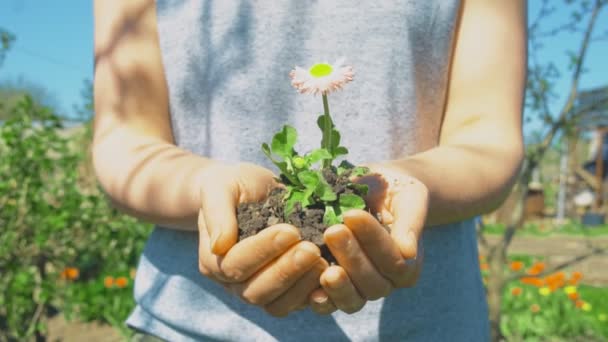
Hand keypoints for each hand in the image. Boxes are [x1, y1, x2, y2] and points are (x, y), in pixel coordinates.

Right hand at [197, 162, 326, 316]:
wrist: (248, 191)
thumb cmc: (233, 186)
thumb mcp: (219, 187)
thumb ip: (218, 213)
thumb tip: (219, 246)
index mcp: (213, 260)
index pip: (236, 265)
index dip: (263, 251)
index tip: (291, 230)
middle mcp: (232, 283)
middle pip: (256, 292)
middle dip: (286, 271)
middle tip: (312, 249)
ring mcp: (258, 290)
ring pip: (277, 305)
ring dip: (302, 285)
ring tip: (324, 261)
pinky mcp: (284, 292)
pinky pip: (297, 303)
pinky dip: (315, 293)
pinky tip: (333, 274)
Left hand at [308, 165, 427, 314]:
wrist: (370, 188)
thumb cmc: (392, 190)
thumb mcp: (408, 196)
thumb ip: (410, 221)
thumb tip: (408, 252)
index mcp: (408, 262)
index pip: (395, 261)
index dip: (373, 239)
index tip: (352, 214)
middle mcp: (386, 281)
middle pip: (374, 283)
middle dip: (353, 258)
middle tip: (333, 231)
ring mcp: (360, 289)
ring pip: (354, 300)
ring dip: (339, 286)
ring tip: (324, 269)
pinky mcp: (334, 289)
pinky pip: (330, 305)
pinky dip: (322, 301)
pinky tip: (311, 291)